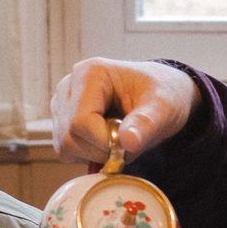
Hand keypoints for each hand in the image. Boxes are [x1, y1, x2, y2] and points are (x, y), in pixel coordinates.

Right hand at [50, 58, 197, 166]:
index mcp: (90, 73)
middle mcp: (68, 86)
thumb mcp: (164, 107)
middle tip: (127, 141)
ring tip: (118, 138)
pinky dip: (88, 154)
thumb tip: (128, 142)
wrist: (161, 94)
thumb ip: (146, 123)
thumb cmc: (163, 93)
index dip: (104, 142)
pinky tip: (106, 139)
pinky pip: (66, 150)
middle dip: (100, 150)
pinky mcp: (61, 119)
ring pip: (64, 147)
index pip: (80, 122)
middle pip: (69, 137)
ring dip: (95, 153)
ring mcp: (62, 103)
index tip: (129, 142)